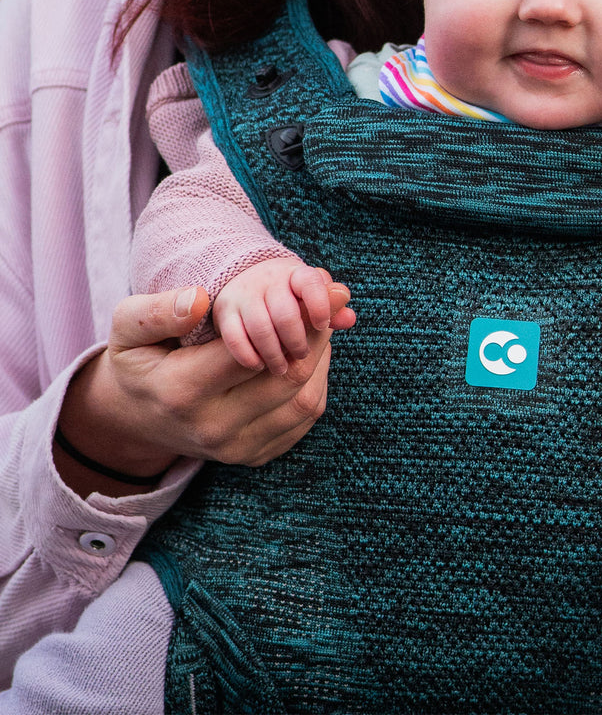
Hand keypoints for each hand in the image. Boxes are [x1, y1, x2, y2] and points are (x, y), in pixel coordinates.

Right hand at [56, 285, 337, 496]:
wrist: (136, 418)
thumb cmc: (138, 361)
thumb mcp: (127, 330)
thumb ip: (157, 311)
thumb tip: (201, 299)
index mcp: (181, 392)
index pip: (250, 353)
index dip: (291, 318)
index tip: (317, 287)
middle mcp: (213, 428)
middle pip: (287, 379)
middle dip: (316, 336)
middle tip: (334, 301)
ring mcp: (237, 448)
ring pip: (304, 401)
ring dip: (322, 358)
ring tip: (323, 324)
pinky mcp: (257, 455)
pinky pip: (303, 419)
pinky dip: (317, 382)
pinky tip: (312, 354)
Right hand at [213, 260, 354, 374]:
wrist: (247, 281)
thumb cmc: (289, 296)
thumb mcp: (309, 297)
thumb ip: (330, 309)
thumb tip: (349, 318)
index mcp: (296, 274)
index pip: (311, 282)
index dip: (320, 304)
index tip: (322, 325)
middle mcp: (268, 279)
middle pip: (286, 312)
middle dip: (296, 340)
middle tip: (301, 355)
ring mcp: (244, 292)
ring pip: (260, 326)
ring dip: (274, 353)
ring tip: (281, 368)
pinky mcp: (224, 309)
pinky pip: (235, 336)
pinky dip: (248, 354)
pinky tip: (258, 365)